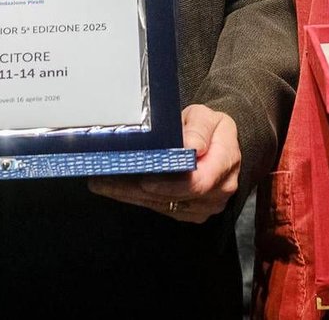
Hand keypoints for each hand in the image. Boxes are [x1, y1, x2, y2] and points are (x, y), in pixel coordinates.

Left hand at [87, 104, 240, 223]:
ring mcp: (205, 206)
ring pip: (163, 206)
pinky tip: (116, 188)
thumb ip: (199, 129)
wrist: (217, 142)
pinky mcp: (189, 212)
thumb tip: (192, 147)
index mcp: (226, 162)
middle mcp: (219, 190)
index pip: (197, 182)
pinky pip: (161, 209)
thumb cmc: (209, 127)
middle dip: (138, 189)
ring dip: (131, 195)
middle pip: (175, 197)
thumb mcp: (206, 116)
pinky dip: (137, 199)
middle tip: (108, 177)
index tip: (143, 179)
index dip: (168, 184)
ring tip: (103, 182)